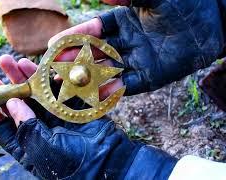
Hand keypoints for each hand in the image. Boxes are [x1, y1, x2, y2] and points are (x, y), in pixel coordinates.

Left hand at [0, 55, 176, 178]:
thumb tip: (12, 104)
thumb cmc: (71, 164)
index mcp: (26, 145)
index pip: (1, 126)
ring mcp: (52, 117)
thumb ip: (26, 127)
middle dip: (4, 86)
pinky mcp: (68, 107)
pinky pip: (54, 90)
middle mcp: (37, 129)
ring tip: (11, 61)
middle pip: (15, 105)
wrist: (108, 160)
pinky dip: (45, 79)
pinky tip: (36, 66)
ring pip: (33, 94)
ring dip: (23, 78)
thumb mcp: (43, 150)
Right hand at [49, 0, 223, 94]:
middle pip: (93, 53)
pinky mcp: (149, 77)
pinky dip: (111, 90)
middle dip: (72, 60)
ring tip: (66, 85)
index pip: (92, 30)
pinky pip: (127, 85)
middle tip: (52, 68)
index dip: (73, 36)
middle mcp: (125, 42)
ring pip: (106, 70)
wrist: (213, 22)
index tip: (53, 43)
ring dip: (86, 78)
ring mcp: (136, 60)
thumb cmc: (184, 4)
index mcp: (122, 21)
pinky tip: (95, 93)